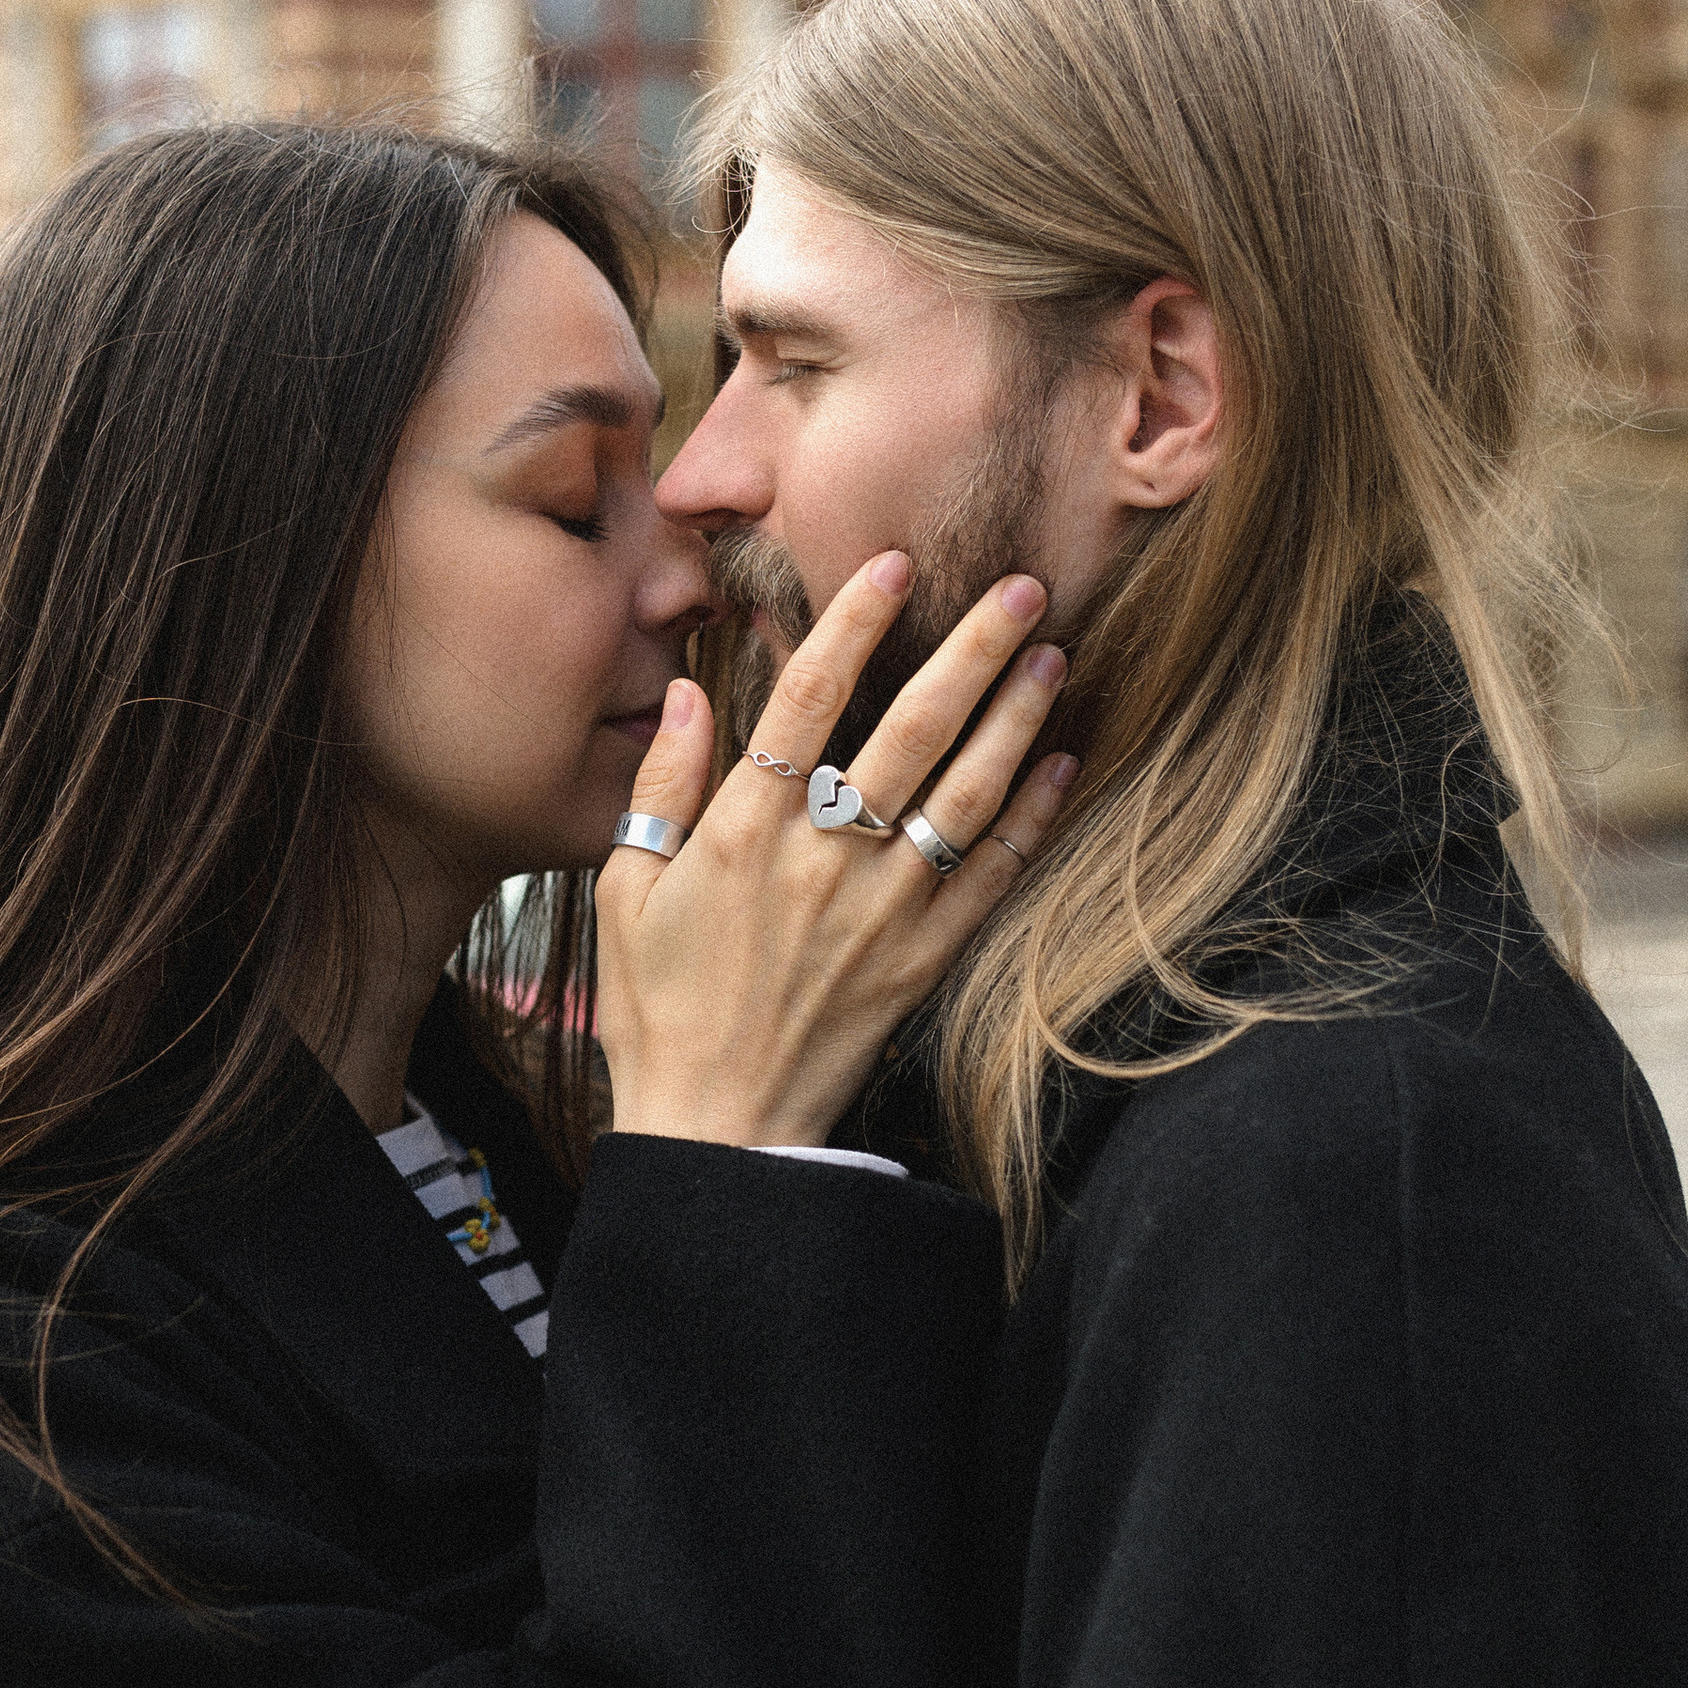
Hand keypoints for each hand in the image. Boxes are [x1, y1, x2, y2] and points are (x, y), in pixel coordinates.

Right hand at [596, 557, 1078, 1148]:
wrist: (717, 1126)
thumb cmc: (659, 1008)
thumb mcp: (625, 890)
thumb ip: (662, 786)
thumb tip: (691, 692)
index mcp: (743, 830)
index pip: (808, 697)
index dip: (854, 621)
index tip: (895, 562)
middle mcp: (822, 857)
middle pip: (911, 728)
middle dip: (972, 649)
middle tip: (1025, 587)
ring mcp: (882, 909)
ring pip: (966, 793)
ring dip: (1017, 718)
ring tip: (1054, 656)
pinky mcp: (922, 960)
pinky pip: (990, 877)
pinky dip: (1033, 820)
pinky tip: (1063, 764)